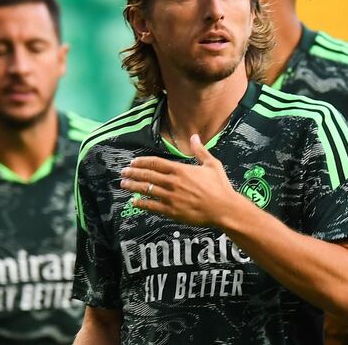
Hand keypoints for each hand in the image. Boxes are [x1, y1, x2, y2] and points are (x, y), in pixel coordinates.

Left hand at [120, 134, 241, 226]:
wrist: (224, 209)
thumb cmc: (220, 186)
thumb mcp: (212, 164)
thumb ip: (200, 150)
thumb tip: (194, 136)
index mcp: (180, 170)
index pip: (156, 163)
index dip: (142, 162)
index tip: (133, 162)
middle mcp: (173, 182)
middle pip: (147, 175)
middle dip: (133, 173)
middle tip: (123, 172)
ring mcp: (171, 197)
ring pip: (147, 190)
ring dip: (133, 186)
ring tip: (123, 184)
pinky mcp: (172, 211)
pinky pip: (152, 206)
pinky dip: (142, 203)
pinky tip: (134, 202)